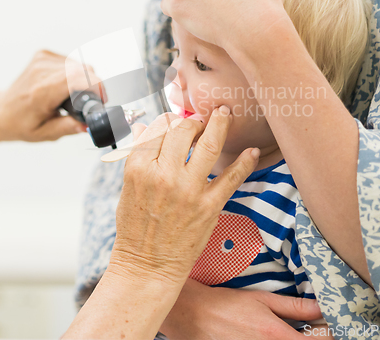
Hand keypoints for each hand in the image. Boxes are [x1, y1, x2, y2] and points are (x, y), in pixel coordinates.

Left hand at [0, 49, 103, 141]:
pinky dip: (75, 73)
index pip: (78, 78)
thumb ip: (68, 128)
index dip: (97, 87)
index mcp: (41, 92)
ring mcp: (41, 60)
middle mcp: (41, 71)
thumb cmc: (20, 123)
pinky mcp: (43, 55)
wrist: (1, 111)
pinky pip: (72, 61)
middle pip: (83, 70)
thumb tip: (88, 125)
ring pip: (80, 65)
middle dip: (94, 86)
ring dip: (85, 80)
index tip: (101, 100)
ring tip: (73, 96)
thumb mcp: (44, 133)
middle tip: (89, 103)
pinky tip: (66, 85)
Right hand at [109, 107, 260, 287]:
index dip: (167, 121)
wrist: (147, 266)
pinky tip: (252, 151)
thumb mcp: (127, 188)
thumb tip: (142, 127)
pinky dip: (244, 162)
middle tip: (200, 119)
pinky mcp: (209, 206)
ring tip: (225, 114)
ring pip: (208, 144)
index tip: (174, 120)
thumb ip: (136, 155)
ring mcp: (188, 190)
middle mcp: (163, 175)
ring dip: (219, 124)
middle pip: (182, 130)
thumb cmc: (135, 228)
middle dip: (192, 120)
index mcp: (139, 169)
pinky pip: (231, 178)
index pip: (156, 130)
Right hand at [161, 279, 323, 339]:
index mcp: (277, 336)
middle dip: (316, 339)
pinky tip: (279, 334)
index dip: (332, 336)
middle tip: (317, 329)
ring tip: (301, 330)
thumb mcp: (261, 299)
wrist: (194, 315)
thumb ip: (293, 306)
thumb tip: (321, 307)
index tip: (338, 329)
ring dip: (300, 339)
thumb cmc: (227, 303)